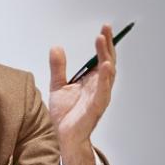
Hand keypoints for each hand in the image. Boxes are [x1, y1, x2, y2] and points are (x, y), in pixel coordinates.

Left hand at [48, 24, 116, 164]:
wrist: (61, 136)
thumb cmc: (64, 113)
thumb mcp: (58, 85)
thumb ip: (58, 67)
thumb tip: (56, 47)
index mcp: (92, 81)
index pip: (101, 58)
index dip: (103, 44)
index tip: (104, 29)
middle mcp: (99, 87)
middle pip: (107, 62)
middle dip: (107, 45)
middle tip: (106, 29)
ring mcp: (100, 97)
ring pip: (108, 74)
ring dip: (106, 57)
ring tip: (103, 41)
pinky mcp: (96, 108)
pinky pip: (103, 91)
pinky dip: (106, 78)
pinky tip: (106, 66)